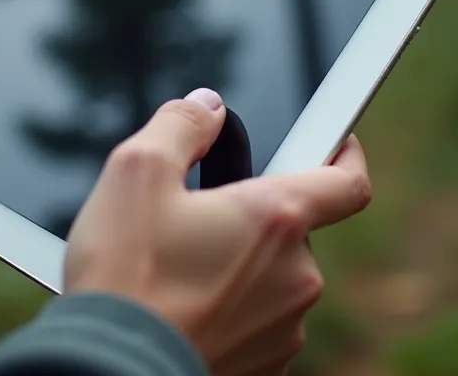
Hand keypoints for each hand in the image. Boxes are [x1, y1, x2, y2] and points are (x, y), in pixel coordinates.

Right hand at [65, 88, 370, 374]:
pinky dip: (231, 314)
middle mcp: (296, 275)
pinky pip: (259, 326)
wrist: (108, 367)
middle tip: (198, 222)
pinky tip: (185, 311)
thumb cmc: (124, 276)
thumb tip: (206, 107)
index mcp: (278, 217)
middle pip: (293, 232)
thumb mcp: (136, 172)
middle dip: (253, 221)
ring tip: (179, 274)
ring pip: (274, 281)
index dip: (347, 155)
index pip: (348, 180)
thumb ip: (181, 125)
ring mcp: (284, 329)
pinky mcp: (267, 368)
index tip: (336, 145)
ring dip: (241, 270)